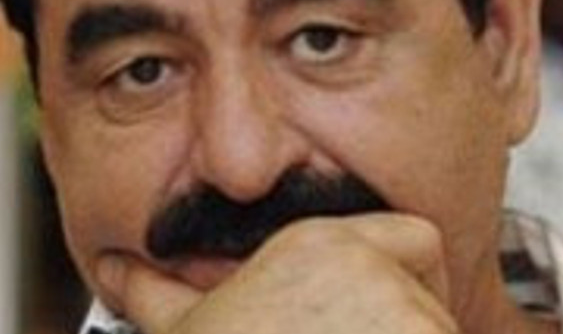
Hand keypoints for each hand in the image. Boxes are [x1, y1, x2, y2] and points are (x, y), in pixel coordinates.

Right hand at [100, 213, 457, 333]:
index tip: (376, 318)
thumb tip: (118, 271)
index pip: (414, 238)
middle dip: (413, 326)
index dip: (406, 278)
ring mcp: (406, 321)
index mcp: (318, 245)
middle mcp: (369, 270)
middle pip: (435, 290)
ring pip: (443, 332)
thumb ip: (156, 296)